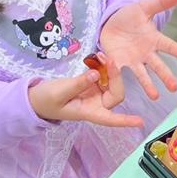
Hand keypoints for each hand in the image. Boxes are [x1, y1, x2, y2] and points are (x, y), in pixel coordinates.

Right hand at [28, 58, 142, 127]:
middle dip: (115, 77)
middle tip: (107, 59)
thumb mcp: (60, 92)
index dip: (125, 121)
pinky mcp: (92, 84)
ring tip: (99, 55)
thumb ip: (78, 83)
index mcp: (89, 112)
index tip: (140, 122)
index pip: (110, 119)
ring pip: (111, 82)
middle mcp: (96, 104)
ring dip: (109, 69)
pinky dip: (102, 66)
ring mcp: (95, 93)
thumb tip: (97, 74)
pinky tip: (96, 57)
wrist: (36, 97)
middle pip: (116, 94)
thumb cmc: (46, 100)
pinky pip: (103, 75)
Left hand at [99, 0, 176, 99]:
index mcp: (154, 40)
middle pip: (159, 66)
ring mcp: (133, 60)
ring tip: (155, 97)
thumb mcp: (143, 7)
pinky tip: (122, 85)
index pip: (170, 46)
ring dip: (149, 85)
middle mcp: (146, 53)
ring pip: (143, 75)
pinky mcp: (118, 63)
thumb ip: (160, 3)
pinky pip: (120, 71)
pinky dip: (120, 76)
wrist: (110, 23)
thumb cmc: (129, 16)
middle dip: (166, 76)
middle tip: (174, 88)